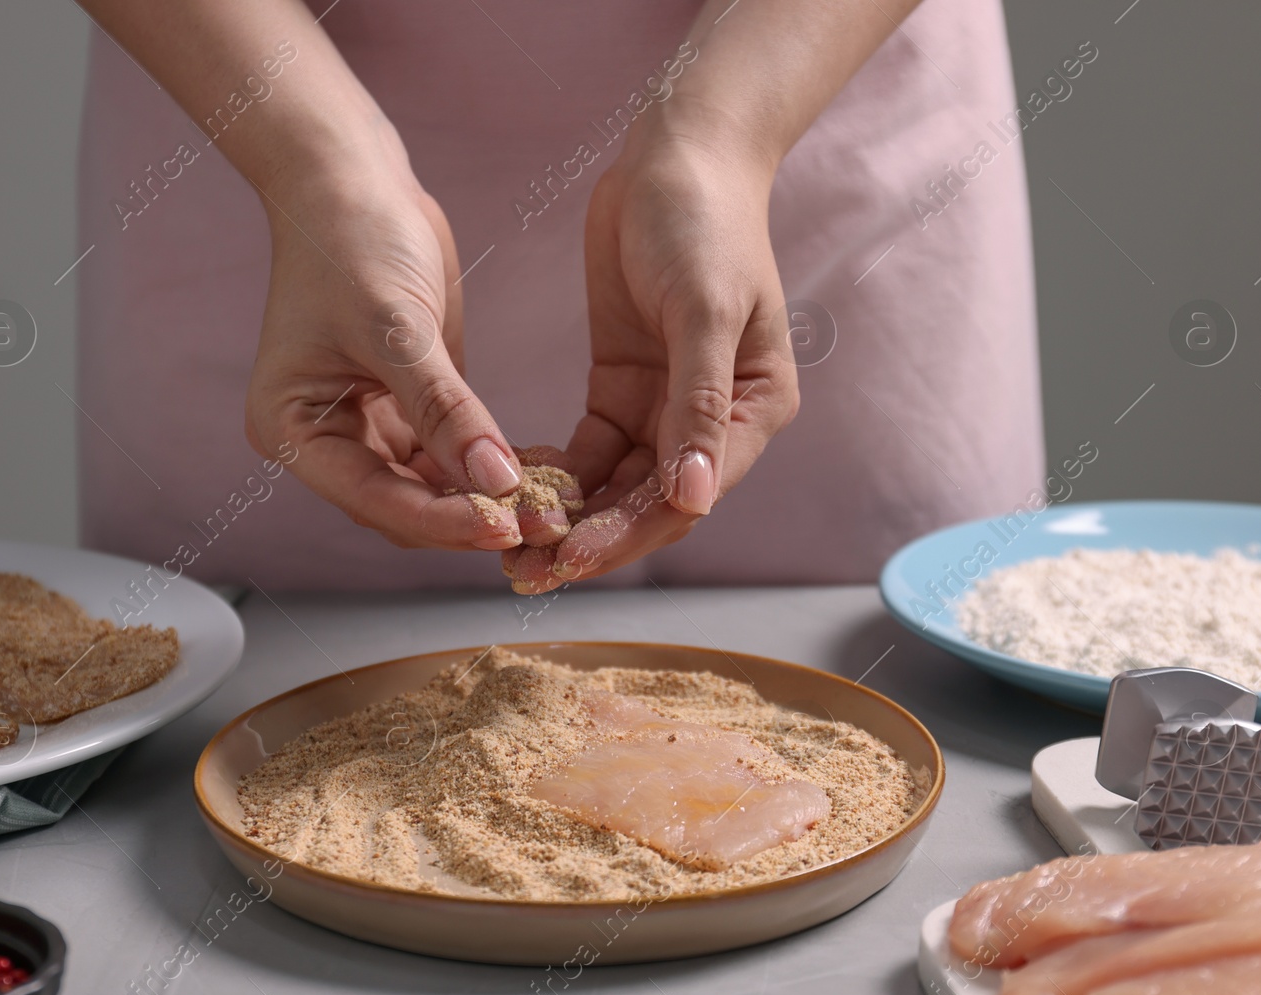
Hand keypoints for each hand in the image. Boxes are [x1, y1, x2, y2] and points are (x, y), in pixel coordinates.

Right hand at [243, 153, 542, 550]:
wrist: (351, 176)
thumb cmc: (349, 237)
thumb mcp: (398, 328)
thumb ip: (447, 410)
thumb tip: (496, 482)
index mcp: (293, 427)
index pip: (373, 497)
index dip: (441, 520)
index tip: (504, 525)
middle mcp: (326, 437)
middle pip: (404, 507)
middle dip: (470, 518)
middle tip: (543, 525)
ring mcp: (368, 425)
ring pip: (433, 490)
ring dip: (488, 499)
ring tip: (553, 507)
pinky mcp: (409, 407)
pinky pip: (452, 456)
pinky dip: (491, 466)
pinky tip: (542, 473)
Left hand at [504, 136, 799, 592]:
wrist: (676, 153)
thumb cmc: (706, 223)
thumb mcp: (703, 311)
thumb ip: (699, 406)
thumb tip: (693, 498)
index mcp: (754, 412)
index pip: (688, 497)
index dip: (627, 534)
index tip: (568, 557)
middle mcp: (713, 421)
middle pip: (648, 504)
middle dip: (589, 541)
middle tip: (524, 575)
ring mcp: (665, 406)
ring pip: (614, 486)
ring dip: (567, 517)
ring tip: (507, 548)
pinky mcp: (623, 386)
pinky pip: (588, 450)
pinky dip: (555, 473)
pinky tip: (511, 490)